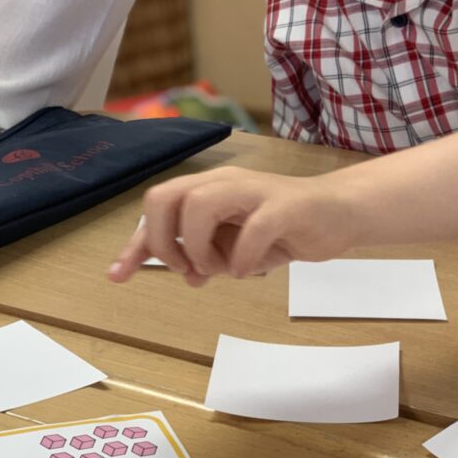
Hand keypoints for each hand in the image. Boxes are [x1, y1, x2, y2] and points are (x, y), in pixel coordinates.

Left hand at [107, 166, 363, 284]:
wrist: (338, 213)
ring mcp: (255, 190)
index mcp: (208, 189)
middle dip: (162, 240)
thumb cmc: (283, 228)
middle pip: (167, 196)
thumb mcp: (236, 247)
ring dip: (198, 246)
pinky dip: (243, 257)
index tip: (118, 275)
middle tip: (184, 268)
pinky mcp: (286, 206)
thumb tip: (186, 275)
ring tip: (216, 268)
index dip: (136, 243)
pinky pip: (254, 227)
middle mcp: (225, 182)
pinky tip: (248, 271)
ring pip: (201, 204)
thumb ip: (209, 257)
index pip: (158, 207)